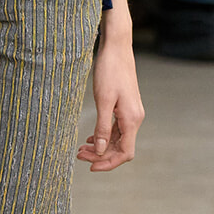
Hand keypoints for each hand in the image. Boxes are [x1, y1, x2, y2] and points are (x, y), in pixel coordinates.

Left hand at [78, 25, 144, 170]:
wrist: (117, 47)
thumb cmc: (109, 71)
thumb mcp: (103, 101)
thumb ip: (102, 127)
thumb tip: (100, 151)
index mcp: (132, 119)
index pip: (125, 153)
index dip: (108, 163)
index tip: (90, 166)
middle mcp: (135, 118)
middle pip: (120, 148)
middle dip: (100, 155)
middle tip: (78, 155)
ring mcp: (131, 113)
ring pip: (117, 139)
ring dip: (101, 146)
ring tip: (81, 148)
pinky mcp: (125, 107)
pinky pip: (116, 128)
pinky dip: (104, 135)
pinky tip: (90, 137)